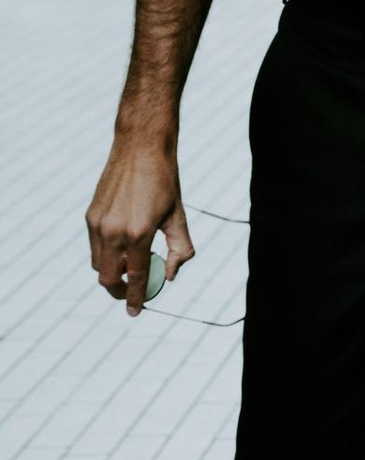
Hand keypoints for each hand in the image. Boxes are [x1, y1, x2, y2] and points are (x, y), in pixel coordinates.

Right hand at [87, 128, 192, 315]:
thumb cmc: (164, 180)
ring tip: (133, 262)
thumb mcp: (178, 215)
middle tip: (133, 291)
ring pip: (98, 264)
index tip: (136, 312)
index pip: (136, 278)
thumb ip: (179, 248)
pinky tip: (123, 244)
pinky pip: (94, 246)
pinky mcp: (90, 216)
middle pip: (108, 279)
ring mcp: (97, 224)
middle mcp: (113, 232)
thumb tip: (171, 275)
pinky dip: (106, 254)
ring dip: (113, 272)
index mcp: (138, 234)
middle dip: (119, 291)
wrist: (140, 147)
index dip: (137, 299)